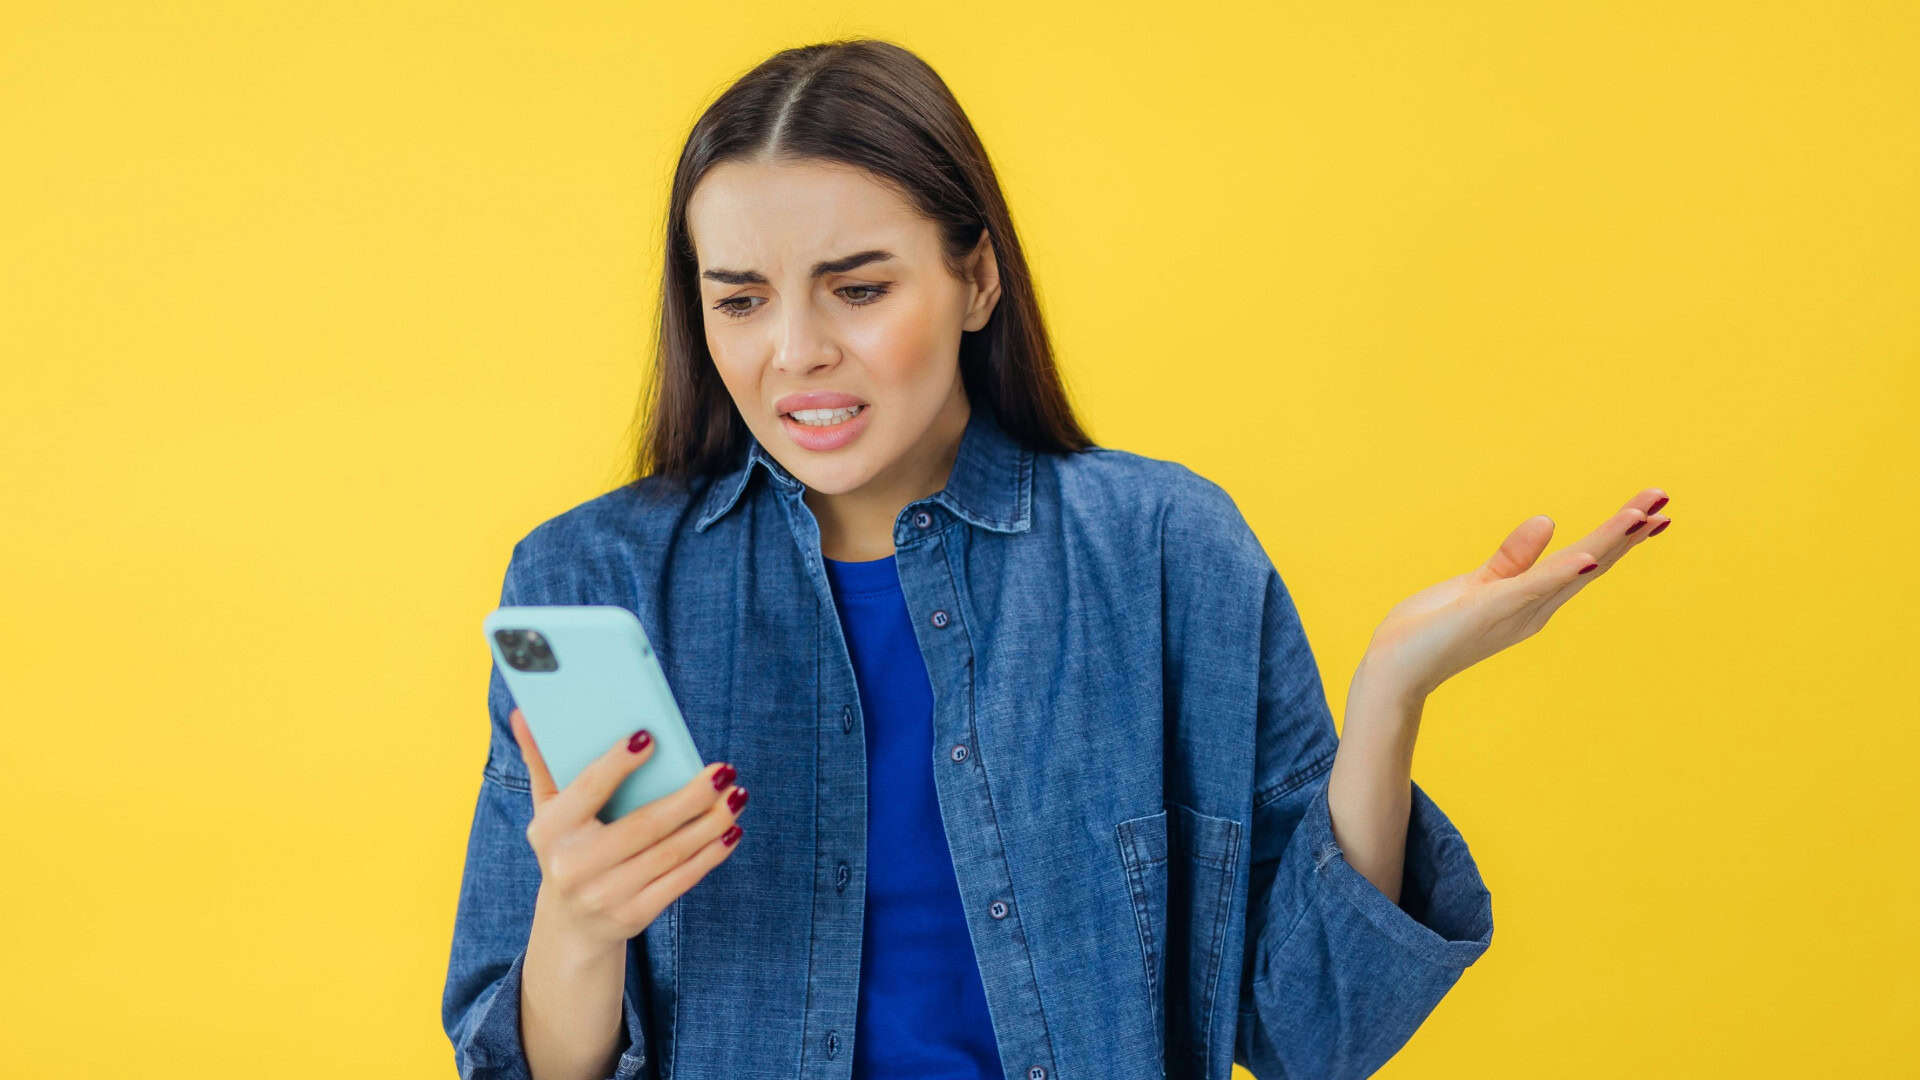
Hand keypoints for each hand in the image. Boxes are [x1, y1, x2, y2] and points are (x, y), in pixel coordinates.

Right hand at [510, 707, 747, 948]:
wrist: (572, 926)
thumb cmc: (566, 849)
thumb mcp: (548, 810)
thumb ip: (542, 762)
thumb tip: (524, 712)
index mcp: (551, 830)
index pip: (589, 789)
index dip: (618, 763)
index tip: (650, 737)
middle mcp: (574, 865)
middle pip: (645, 825)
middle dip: (691, 796)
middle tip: (723, 770)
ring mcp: (605, 894)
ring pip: (670, 853)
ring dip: (711, 823)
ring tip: (737, 795)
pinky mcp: (633, 915)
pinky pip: (680, 881)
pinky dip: (710, 855)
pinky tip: (731, 831)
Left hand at [1357, 488, 1672, 702]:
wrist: (1394, 669)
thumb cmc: (1432, 630)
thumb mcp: (1478, 584)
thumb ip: (1513, 558)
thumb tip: (1548, 520)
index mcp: (1533, 599)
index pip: (1584, 560)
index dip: (1618, 535)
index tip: (1653, 508)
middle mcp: (1535, 608)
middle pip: (1590, 563)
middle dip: (1628, 533)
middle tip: (1665, 501)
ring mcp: (1515, 611)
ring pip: (1571, 571)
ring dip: (1609, 543)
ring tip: (1644, 516)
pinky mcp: (1490, 610)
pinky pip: (1531, 588)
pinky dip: (1560, 572)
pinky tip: (1588, 556)